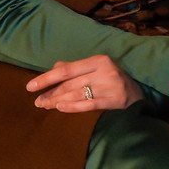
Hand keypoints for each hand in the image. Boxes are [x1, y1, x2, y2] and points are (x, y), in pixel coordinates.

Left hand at [26, 54, 144, 112]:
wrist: (138, 94)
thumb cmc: (113, 79)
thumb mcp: (97, 68)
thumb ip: (76, 68)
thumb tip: (55, 67)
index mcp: (98, 60)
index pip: (67, 70)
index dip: (47, 78)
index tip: (30, 86)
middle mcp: (103, 71)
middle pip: (70, 84)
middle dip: (51, 93)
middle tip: (38, 101)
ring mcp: (109, 86)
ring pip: (77, 94)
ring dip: (58, 101)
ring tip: (45, 106)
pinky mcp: (114, 100)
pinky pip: (89, 104)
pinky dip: (73, 107)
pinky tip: (61, 108)